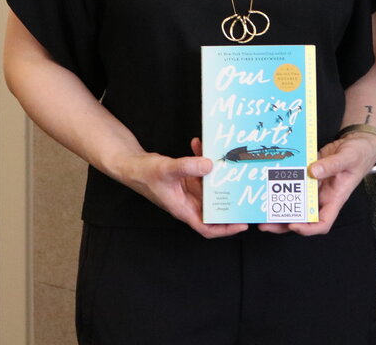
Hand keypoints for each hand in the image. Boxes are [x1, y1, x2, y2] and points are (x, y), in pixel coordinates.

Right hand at [117, 138, 246, 238]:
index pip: (207, 228)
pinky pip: (199, 171)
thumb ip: (187, 167)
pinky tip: (200, 145)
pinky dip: (201, 159)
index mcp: (183, 209)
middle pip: (213, 208)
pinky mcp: (185, 178)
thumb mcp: (167, 170)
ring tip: (227, 161)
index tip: (242, 224)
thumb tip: (210, 165)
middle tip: (245, 188)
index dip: (225, 229)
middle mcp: (187, 202)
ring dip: (217, 174)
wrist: (131, 165)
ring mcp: (187, 190)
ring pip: (208, 187)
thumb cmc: (144, 174)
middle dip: (229, 199)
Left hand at [257, 130, 375, 235]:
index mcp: (335, 198)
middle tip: (264, 223)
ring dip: (279, 207)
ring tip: (261, 210)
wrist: (357, 143)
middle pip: (302, 218)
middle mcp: (322, 196)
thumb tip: (313, 171)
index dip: (307, 228)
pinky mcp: (308, 175)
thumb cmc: (359, 154)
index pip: (322, 223)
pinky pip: (294, 184)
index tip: (293, 224)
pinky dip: (283, 186)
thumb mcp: (349, 158)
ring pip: (295, 203)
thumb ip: (332, 165)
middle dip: (283, 223)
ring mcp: (314, 187)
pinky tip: (269, 185)